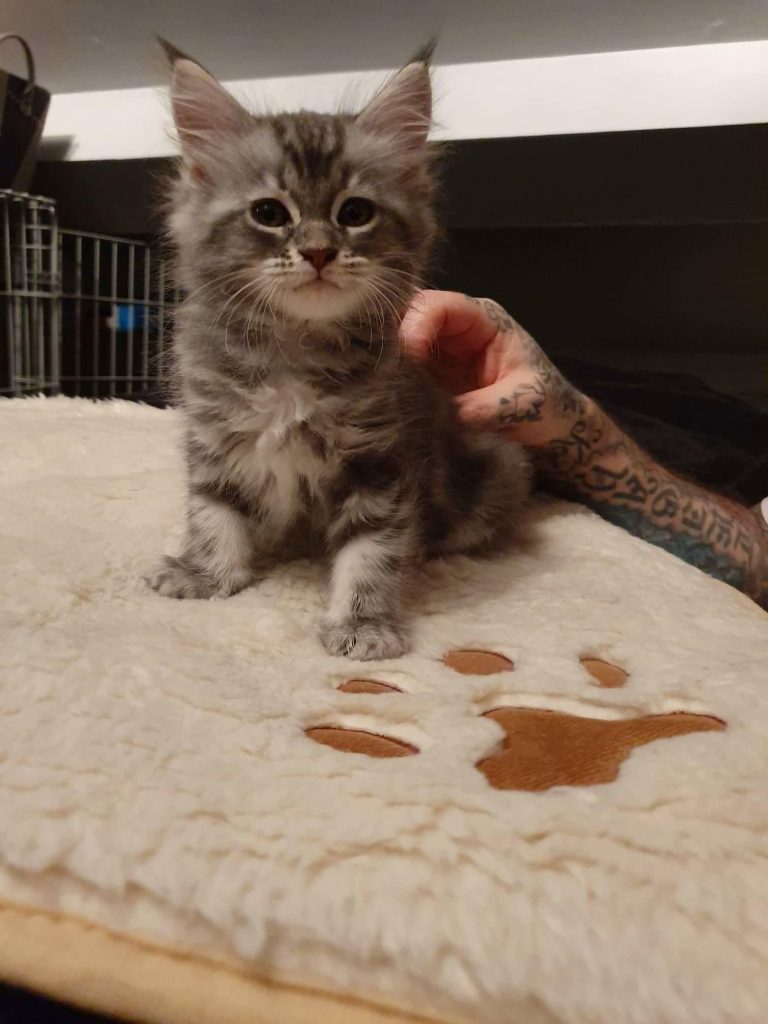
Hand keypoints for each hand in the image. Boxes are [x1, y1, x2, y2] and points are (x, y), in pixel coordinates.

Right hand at [400, 290, 586, 445]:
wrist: (551, 425)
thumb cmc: (546, 404)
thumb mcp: (521, 405)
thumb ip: (482, 407)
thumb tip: (442, 416)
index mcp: (484, 319)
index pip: (439, 305)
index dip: (416, 325)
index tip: (408, 356)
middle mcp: (459, 327)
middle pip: (411, 315)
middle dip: (394, 338)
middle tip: (385, 370)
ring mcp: (443, 350)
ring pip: (400, 339)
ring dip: (390, 360)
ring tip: (384, 384)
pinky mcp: (434, 374)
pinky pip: (404, 367)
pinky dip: (393, 377)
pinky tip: (389, 392)